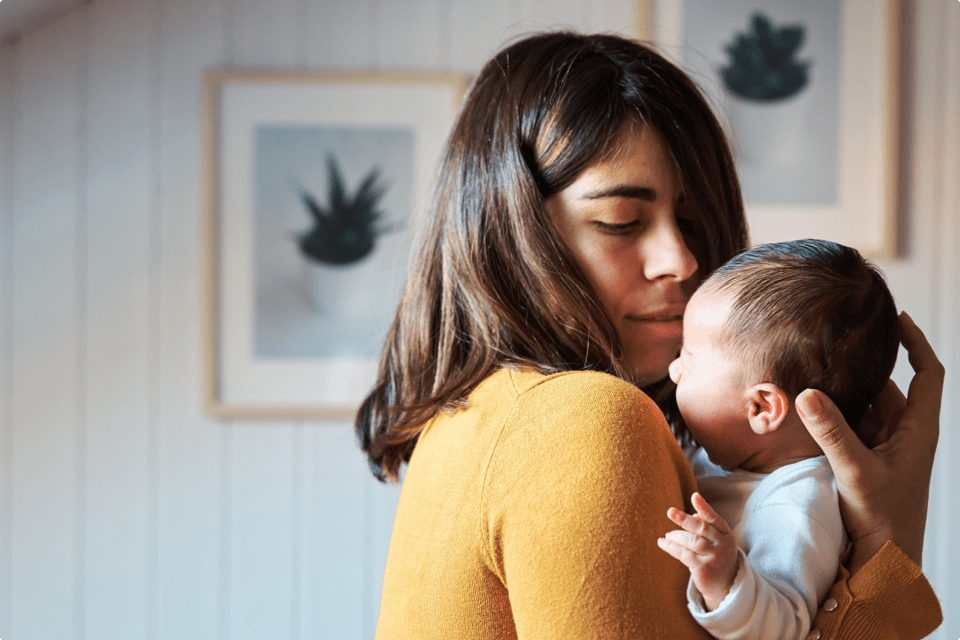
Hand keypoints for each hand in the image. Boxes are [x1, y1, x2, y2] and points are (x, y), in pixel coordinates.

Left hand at [658, 492, 738, 610]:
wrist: (725, 584)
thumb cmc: (716, 555)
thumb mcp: (716, 540)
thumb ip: (706, 526)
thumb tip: (693, 514)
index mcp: (726, 534)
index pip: (715, 518)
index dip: (704, 507)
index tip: (694, 496)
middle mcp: (723, 545)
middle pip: (702, 529)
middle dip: (685, 519)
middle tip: (670, 512)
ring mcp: (714, 557)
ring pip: (692, 541)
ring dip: (676, 535)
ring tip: (667, 534)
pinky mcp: (704, 569)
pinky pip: (684, 554)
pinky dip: (671, 547)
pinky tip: (662, 542)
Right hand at [796, 312, 942, 573]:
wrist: (885, 559)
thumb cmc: (884, 518)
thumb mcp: (856, 469)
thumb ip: (831, 430)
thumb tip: (808, 392)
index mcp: (918, 429)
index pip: (928, 374)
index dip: (915, 343)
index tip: (896, 319)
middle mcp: (904, 434)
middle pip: (889, 387)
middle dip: (865, 366)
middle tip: (835, 342)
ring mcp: (885, 447)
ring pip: (866, 406)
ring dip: (845, 391)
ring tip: (817, 368)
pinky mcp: (866, 460)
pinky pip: (850, 426)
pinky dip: (833, 414)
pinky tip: (810, 406)